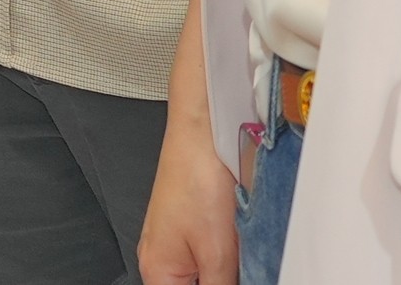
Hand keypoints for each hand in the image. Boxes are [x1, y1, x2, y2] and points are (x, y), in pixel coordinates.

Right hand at [137, 113, 243, 284]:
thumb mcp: (217, 254)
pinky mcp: (193, 226)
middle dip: (225, 280)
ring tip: (240, 249)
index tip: (233, 278)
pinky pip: (211, 255)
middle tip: (243, 263)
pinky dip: (229, 256)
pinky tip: (242, 243)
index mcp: (157, 271)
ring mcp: (177, 241)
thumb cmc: (197, 178)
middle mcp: (161, 257)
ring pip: (206, 274)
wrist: (203, 131)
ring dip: (229, 272)